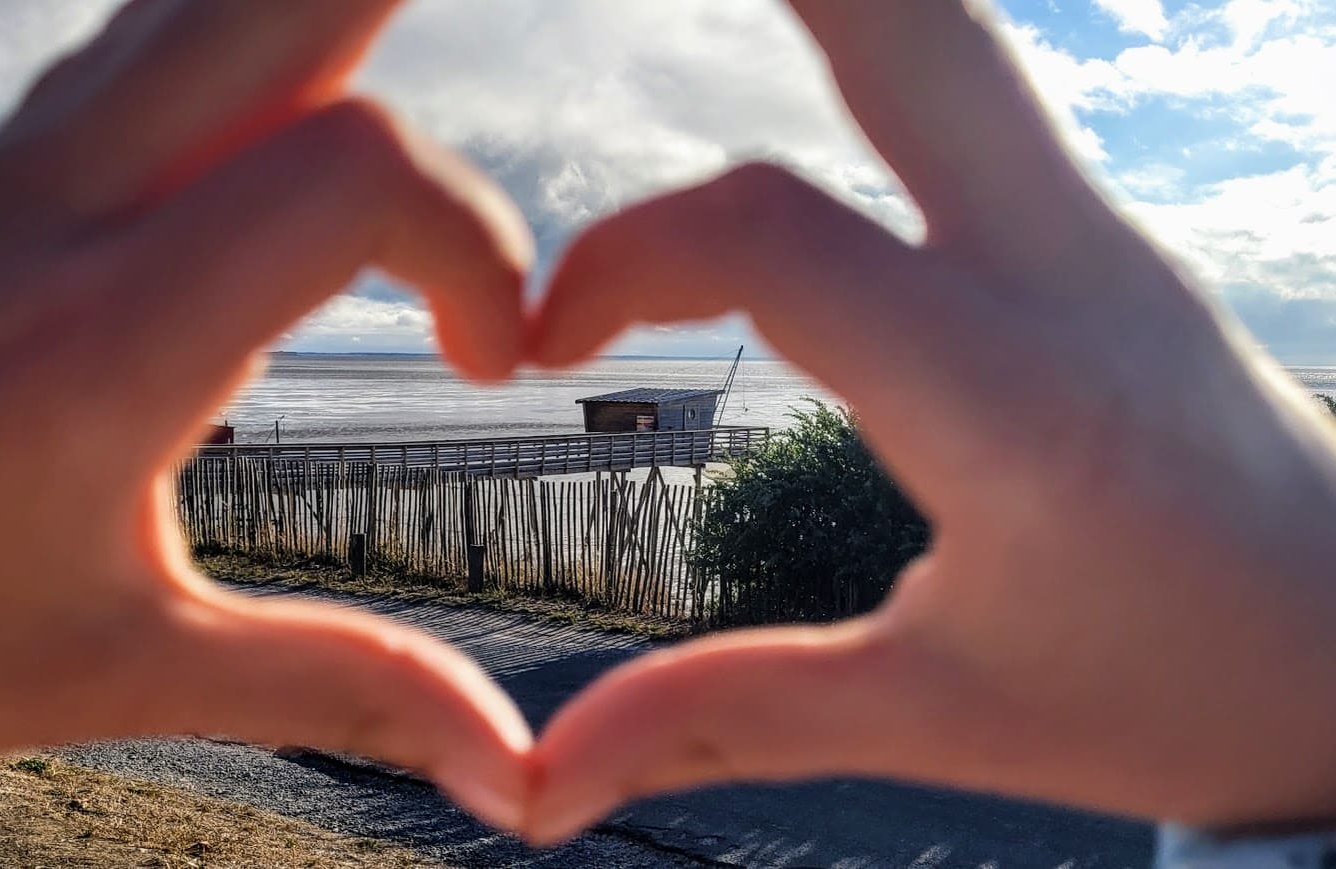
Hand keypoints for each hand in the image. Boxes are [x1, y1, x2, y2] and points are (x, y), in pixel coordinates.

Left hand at [0, 1, 532, 827]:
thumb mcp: (119, 671)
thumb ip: (341, 685)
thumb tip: (507, 760)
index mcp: (103, 345)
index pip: (354, 171)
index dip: (478, 246)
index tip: (488, 361)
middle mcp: (52, 210)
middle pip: (289, 3)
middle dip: (417, 52)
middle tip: (470, 201)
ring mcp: (7, 166)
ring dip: (336, 43)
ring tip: (395, 182)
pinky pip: (143, 36)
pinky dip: (248, 53)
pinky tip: (278, 148)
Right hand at [527, 0, 1335, 842]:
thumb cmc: (1175, 694)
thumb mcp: (937, 711)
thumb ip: (726, 717)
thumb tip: (540, 783)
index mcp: (1008, 403)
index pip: (770, 242)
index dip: (617, 263)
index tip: (542, 341)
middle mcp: (1067, 280)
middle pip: (916, 40)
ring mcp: (1103, 243)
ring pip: (963, 47)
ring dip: (842, 1)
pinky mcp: (1111, 247)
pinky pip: (986, 108)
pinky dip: (883, 56)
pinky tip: (830, 62)